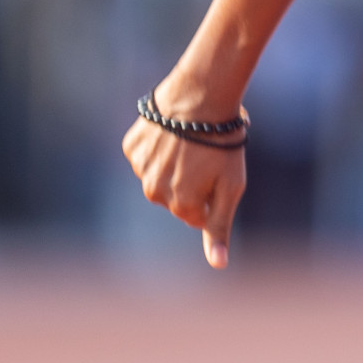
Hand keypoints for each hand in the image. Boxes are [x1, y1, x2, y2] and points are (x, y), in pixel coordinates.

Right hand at [121, 84, 245, 268]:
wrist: (203, 97)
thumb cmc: (224, 144)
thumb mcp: (231, 188)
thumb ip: (220, 227)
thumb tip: (218, 264)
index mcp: (179, 204)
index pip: (195, 215)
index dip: (211, 195)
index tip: (219, 174)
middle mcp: (153, 190)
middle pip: (174, 198)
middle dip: (191, 183)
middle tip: (206, 157)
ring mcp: (139, 167)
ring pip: (159, 177)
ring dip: (174, 166)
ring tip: (192, 142)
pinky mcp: (132, 146)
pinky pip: (145, 155)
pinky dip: (159, 148)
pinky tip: (173, 133)